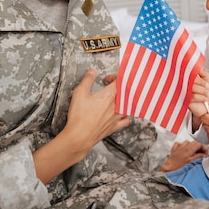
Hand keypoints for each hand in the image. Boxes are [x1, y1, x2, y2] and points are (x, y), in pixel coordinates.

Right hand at [33, 68, 129, 183]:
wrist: (79, 136)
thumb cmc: (79, 117)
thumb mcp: (79, 93)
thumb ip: (87, 80)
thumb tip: (92, 72)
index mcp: (109, 95)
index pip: (120, 81)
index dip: (115, 76)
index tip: (107, 79)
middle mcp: (116, 106)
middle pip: (126, 92)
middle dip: (119, 87)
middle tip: (111, 87)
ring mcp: (117, 117)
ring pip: (128, 106)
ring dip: (124, 100)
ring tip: (117, 98)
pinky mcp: (115, 127)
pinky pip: (126, 120)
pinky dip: (125, 116)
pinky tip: (121, 114)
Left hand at [159, 140, 208, 171]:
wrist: (168, 168)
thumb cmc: (178, 167)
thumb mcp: (191, 162)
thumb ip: (198, 156)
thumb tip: (204, 154)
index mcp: (189, 149)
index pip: (199, 144)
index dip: (204, 148)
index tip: (206, 153)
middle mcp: (184, 146)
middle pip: (194, 142)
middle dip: (199, 147)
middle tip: (202, 153)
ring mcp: (179, 147)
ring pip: (187, 142)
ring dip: (191, 146)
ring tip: (193, 152)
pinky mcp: (174, 149)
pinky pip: (179, 143)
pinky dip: (182, 145)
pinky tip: (184, 150)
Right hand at [189, 68, 208, 128]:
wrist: (208, 107)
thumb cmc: (208, 93)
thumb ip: (204, 73)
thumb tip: (199, 67)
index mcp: (191, 78)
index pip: (190, 72)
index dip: (197, 73)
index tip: (203, 78)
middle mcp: (186, 84)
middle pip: (191, 79)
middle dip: (202, 83)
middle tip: (207, 86)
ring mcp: (185, 92)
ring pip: (193, 88)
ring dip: (203, 91)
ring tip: (207, 93)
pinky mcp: (185, 100)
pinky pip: (193, 96)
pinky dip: (201, 97)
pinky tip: (204, 99)